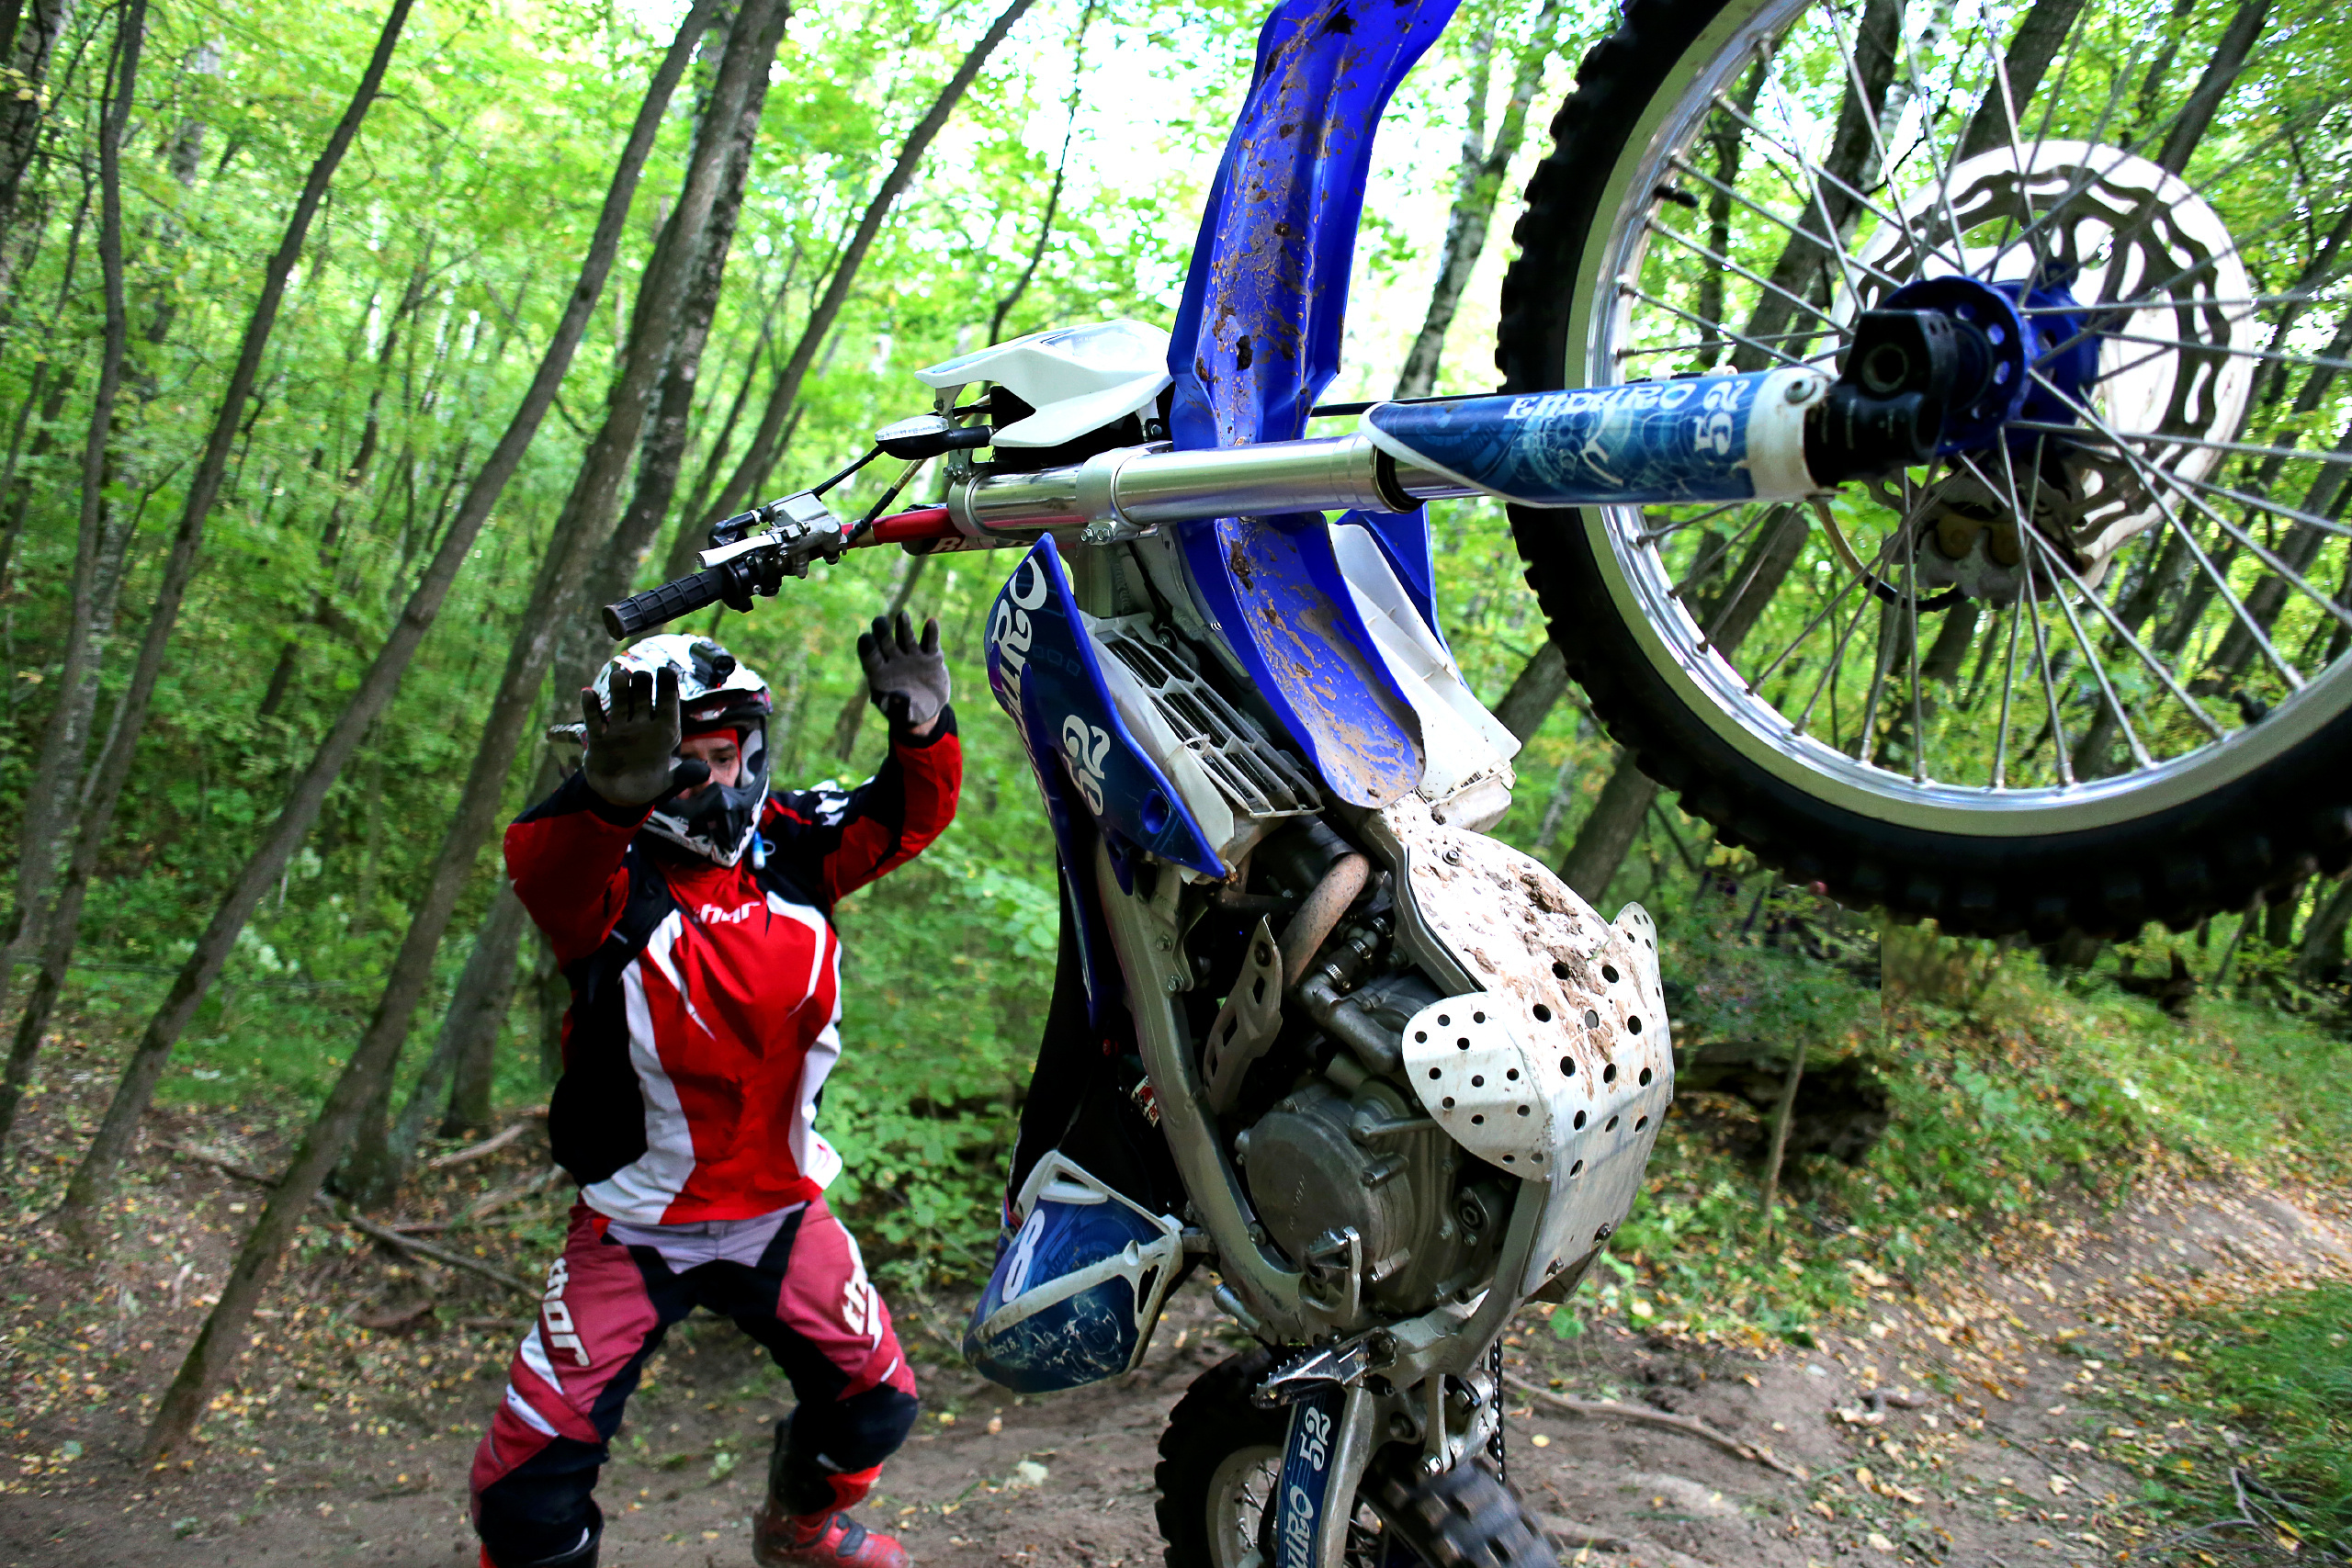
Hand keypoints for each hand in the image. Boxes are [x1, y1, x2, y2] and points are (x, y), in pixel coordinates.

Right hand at [582, 665, 709, 806]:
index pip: (668, 705)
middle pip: (642, 699)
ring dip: (619, 691)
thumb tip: (704, 772)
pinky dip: (591, 708)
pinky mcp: (599, 740)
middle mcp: (642, 726)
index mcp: (663, 732)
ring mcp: (619, 730)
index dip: (668, 687)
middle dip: (642, 686)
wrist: (622, 795)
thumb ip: (685, 774)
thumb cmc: (651, 783)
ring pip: (620, 705)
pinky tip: (587, 693)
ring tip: (619, 676)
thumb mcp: (671, 781)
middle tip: (641, 675)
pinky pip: (595, 721)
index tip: (666, 671)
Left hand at [858, 611, 949, 732]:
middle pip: (885, 640)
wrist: (928, 710)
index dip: (867, 647)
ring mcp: (912, 656)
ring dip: (904, 626)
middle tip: (879, 622)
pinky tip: (932, 623)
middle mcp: (894, 659)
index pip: (869, 656)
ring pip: (906, 636)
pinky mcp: (931, 656)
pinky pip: (930, 642)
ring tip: (902, 616)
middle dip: (882, 631)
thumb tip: (897, 696)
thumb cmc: (907, 713)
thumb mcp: (902, 716)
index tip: (865, 638)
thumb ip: (898, 708)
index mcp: (879, 673)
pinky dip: (931, 633)